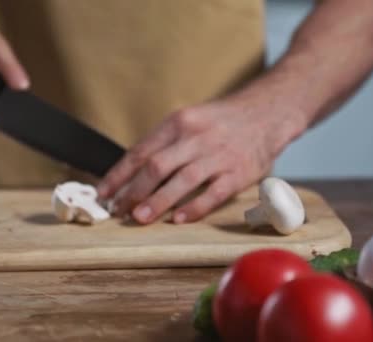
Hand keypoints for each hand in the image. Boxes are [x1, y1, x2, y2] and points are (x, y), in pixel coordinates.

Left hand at [97, 92, 305, 224]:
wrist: (267, 113)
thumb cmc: (221, 123)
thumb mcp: (189, 122)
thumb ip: (164, 145)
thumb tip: (132, 175)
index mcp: (178, 123)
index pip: (140, 151)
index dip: (119, 175)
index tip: (104, 193)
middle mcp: (195, 137)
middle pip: (156, 166)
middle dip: (133, 191)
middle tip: (118, 210)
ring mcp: (218, 155)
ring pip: (181, 180)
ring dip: (157, 201)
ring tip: (139, 218)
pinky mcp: (238, 172)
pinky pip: (213, 193)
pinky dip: (194, 207)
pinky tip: (177, 219)